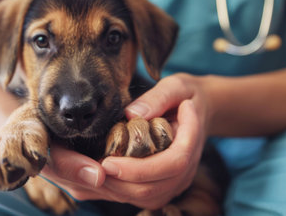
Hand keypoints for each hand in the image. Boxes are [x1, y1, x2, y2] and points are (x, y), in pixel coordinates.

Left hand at [40, 74, 208, 209]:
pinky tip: (94, 178)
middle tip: (86, 168)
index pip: (171, 164)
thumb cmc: (186, 95)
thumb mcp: (176, 86)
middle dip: (118, 182)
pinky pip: (138, 197)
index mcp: (191, 142)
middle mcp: (185, 170)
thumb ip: (157, 98)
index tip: (108, 162)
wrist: (200, 109)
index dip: (139, 168)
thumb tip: (132, 114)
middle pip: (152, 189)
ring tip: (86, 173)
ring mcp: (174, 182)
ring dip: (113, 189)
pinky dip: (115, 191)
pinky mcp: (162, 186)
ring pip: (144, 198)